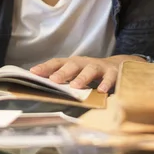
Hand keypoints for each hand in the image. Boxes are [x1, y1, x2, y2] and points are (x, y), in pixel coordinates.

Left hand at [30, 55, 145, 92]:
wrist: (120, 65)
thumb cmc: (93, 72)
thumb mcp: (78, 74)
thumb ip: (65, 80)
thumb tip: (43, 88)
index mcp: (74, 63)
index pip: (57, 63)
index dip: (45, 67)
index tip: (33, 72)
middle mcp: (85, 63)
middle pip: (72, 64)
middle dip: (62, 72)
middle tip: (53, 80)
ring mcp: (100, 66)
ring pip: (90, 69)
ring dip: (82, 77)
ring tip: (75, 86)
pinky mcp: (114, 72)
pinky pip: (110, 77)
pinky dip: (106, 83)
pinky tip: (101, 91)